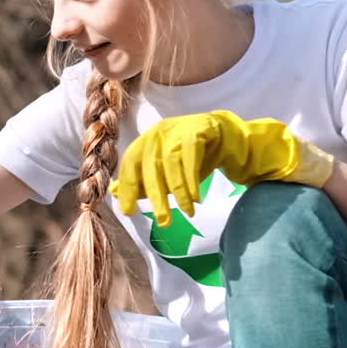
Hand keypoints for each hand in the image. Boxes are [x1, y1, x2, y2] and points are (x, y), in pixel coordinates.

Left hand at [110, 110, 334, 225]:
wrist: (233, 140)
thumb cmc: (196, 156)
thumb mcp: (167, 171)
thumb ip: (142, 179)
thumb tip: (113, 191)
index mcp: (147, 139)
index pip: (130, 163)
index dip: (128, 187)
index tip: (127, 211)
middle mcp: (160, 129)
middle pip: (149, 165)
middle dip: (155, 196)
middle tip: (162, 221)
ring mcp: (180, 126)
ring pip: (170, 163)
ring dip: (178, 192)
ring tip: (186, 212)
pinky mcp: (201, 128)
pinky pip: (191, 156)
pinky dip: (192, 180)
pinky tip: (196, 198)